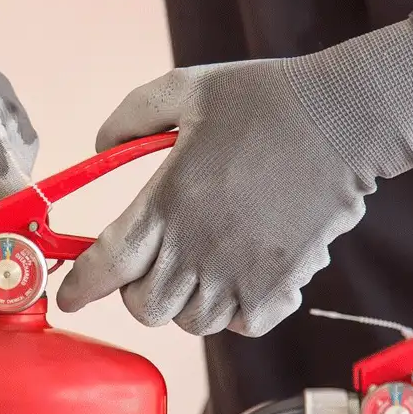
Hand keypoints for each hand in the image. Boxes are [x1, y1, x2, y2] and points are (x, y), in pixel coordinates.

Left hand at [56, 13, 412, 336]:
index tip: (69, 295)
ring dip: (184, 302)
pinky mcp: (279, 285)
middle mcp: (196, 249)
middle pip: (143, 307)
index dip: (78, 288)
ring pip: (190, 321)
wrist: (343, 119)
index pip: (103, 266)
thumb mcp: (184, 89)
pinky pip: (241, 325)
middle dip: (134, 292)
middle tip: (146, 266)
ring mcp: (239, 273)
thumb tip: (99, 146)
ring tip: (195, 268)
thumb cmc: (263, 99)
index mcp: (165, 204)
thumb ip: (131, 117)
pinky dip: (232, 312)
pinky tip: (237, 278)